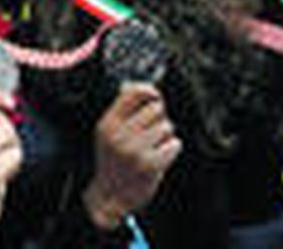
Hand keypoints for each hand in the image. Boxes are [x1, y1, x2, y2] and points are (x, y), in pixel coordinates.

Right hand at [82, 84, 181, 229]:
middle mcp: (119, 136)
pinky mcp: (150, 165)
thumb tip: (141, 86)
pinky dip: (172, 149)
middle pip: (156, 108)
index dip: (149, 91)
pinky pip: (175, 144)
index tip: (155, 97)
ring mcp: (134, 151)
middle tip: (152, 132)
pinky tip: (160, 157)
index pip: (132, 93)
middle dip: (159, 118)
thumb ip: (123, 111)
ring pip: (167, 126)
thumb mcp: (109, 134)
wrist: (111, 196)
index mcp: (108, 124)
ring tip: (154, 147)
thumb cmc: (114, 161)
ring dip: (166, 135)